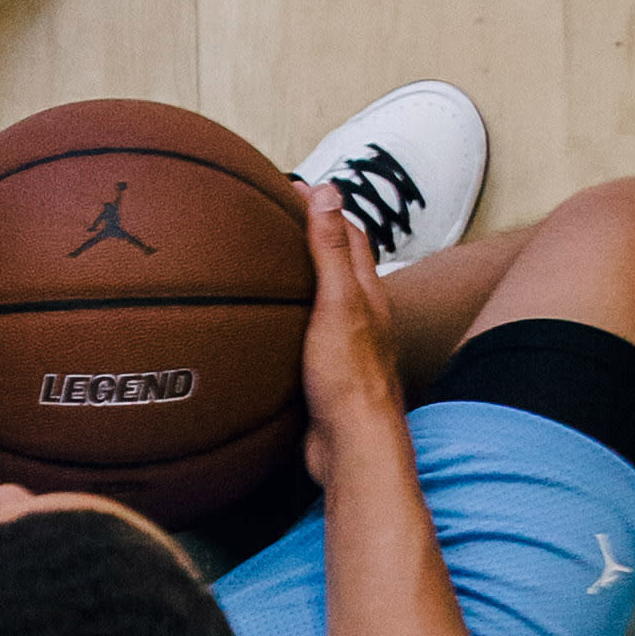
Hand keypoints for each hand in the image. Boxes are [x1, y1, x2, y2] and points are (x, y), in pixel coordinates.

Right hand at [296, 180, 409, 490]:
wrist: (352, 446)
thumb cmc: (350, 378)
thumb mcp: (337, 304)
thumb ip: (330, 250)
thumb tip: (326, 192)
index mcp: (368, 294)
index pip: (350, 237)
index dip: (325, 209)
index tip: (292, 189)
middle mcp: (362, 319)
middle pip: (341, 269)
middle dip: (315, 243)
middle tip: (278, 223)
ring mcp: (345, 350)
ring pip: (325, 306)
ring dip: (303, 285)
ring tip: (268, 272)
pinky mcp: (327, 379)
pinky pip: (307, 341)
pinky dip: (289, 326)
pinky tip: (266, 334)